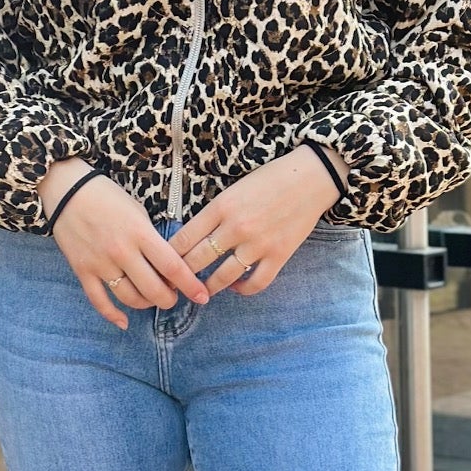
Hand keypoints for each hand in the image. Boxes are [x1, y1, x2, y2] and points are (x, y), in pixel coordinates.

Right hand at [38, 159, 209, 331]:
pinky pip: (99, 301)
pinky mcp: (83, 270)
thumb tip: (167, 264)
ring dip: (146, 304)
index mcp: (140, 233)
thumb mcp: (138, 211)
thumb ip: (152, 238)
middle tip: (174, 297)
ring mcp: (101, 263)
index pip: (172, 266)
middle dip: (169, 299)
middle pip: (153, 289)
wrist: (68, 190)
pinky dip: (113, 315)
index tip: (202, 295)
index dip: (190, 285)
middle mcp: (122, 251)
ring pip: (129, 298)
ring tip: (152, 299)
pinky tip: (124, 322)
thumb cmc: (107, 196)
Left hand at [169, 148, 341, 296]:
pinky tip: (236, 287)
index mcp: (221, 206)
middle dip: (181, 276)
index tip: (161, 265)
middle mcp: (236, 227)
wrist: (309, 178)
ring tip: (201, 292)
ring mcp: (258, 243)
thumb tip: (194, 237)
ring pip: (223, 277)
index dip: (168, 256)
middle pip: (198, 260)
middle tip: (174, 285)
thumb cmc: (269, 179)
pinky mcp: (279, 255)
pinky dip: (243, 290)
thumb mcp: (234, 189)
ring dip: (209, 287)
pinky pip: (256, 283)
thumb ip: (215, 213)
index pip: (184, 238)